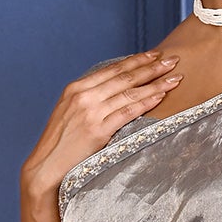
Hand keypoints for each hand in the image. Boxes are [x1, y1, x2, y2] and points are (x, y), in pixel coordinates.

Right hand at [22, 51, 181, 199]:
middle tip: (172, 60)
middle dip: (151, 67)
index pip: (112, 70)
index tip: (154, 55)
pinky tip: (161, 96)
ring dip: (155, 83)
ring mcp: (91, 112)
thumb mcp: (70, 113)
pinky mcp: (98, 130)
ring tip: (174, 77)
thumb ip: (89, 99)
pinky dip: (146, 102)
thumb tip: (113, 92)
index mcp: (76, 88)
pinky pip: (127, 112)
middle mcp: (84, 96)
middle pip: (124, 77)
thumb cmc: (61, 144)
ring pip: (129, 92)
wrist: (46, 166)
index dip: (135, 61)